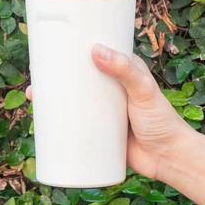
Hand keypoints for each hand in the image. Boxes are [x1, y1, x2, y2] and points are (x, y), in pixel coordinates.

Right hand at [26, 44, 190, 179]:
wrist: (169, 159)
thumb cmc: (162, 121)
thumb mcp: (144, 90)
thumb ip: (124, 70)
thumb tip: (95, 50)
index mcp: (123, 73)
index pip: (97, 56)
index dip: (76, 51)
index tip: (54, 45)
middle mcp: (111, 91)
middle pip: (79, 80)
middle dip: (57, 77)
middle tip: (37, 75)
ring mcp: (104, 113)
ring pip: (74, 103)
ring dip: (53, 100)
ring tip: (35, 97)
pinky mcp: (100, 134)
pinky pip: (76, 126)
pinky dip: (59, 123)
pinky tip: (42, 123)